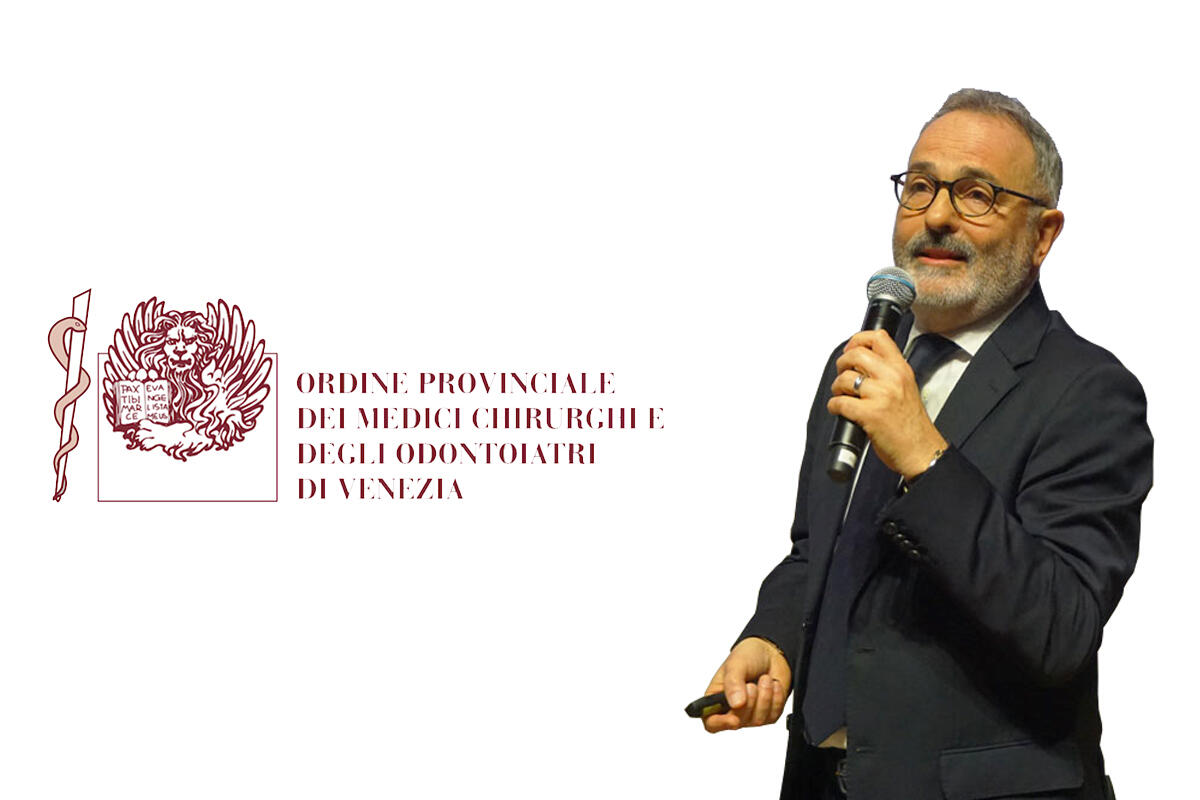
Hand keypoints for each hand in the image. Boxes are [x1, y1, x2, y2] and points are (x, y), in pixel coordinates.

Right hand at [701, 637, 790, 732]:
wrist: (772, 652)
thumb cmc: (748, 656)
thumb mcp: (735, 664)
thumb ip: (733, 683)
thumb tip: (736, 704)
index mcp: (716, 697)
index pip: (711, 722)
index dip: (720, 723)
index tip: (733, 718)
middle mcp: (732, 709)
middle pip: (738, 722)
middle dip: (749, 702)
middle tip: (751, 684)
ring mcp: (750, 713)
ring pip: (757, 721)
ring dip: (764, 697)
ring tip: (764, 679)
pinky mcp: (768, 714)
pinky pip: (773, 716)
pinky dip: (776, 698)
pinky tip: (773, 685)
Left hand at [826, 330, 947, 479]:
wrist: (921, 451)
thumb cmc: (912, 425)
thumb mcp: (907, 388)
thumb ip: (888, 373)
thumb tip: (862, 362)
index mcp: (902, 370)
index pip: (879, 338)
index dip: (858, 340)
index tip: (850, 348)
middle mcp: (892, 379)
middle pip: (856, 354)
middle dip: (842, 363)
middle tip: (842, 373)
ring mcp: (881, 396)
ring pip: (845, 378)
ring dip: (837, 387)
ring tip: (842, 394)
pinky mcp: (870, 414)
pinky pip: (840, 402)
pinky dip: (834, 406)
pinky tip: (839, 409)